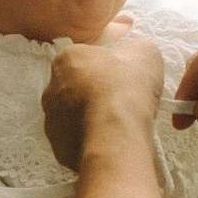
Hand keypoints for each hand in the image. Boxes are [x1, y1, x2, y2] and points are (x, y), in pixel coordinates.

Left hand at [42, 39, 163, 170]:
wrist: (116, 135)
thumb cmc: (127, 89)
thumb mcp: (145, 54)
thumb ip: (136, 50)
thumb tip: (134, 57)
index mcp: (67, 59)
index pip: (86, 60)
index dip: (108, 69)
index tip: (124, 80)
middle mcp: (51, 88)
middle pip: (76, 88)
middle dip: (95, 94)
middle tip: (121, 102)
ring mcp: (51, 119)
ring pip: (73, 116)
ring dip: (90, 119)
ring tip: (117, 125)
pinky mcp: (57, 146)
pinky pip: (74, 141)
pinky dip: (89, 141)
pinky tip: (108, 141)